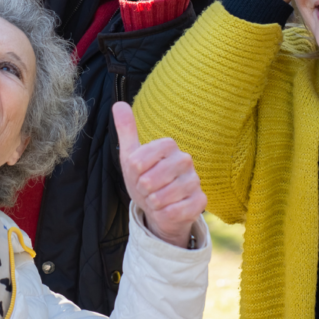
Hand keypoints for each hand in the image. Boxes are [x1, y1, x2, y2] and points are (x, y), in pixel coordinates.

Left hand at [114, 102, 205, 248]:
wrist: (160, 208)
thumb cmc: (145, 179)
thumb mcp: (131, 156)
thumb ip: (126, 130)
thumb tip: (118, 104)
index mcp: (168, 145)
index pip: (138, 161)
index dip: (133, 173)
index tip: (138, 174)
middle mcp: (185, 160)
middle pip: (149, 180)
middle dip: (142, 190)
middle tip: (147, 190)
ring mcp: (195, 181)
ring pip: (161, 197)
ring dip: (153, 203)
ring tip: (157, 199)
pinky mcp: (200, 201)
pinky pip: (175, 211)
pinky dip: (164, 214)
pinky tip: (167, 210)